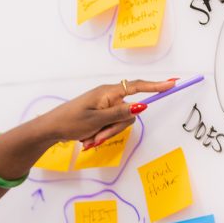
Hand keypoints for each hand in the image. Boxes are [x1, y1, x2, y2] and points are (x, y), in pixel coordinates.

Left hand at [44, 77, 174, 148]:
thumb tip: (141, 106)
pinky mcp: (100, 115)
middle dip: (115, 129)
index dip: (156, 86)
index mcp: (108, 93)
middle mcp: (108, 97)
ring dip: (106, 135)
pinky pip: (110, 127)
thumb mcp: (97, 120)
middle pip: (128, 113)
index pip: (137, 86)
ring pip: (119, 123)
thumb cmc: (71, 121)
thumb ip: (120, 114)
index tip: (173, 83)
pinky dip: (101, 135)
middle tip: (97, 138)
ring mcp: (104, 106)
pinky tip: (87, 139)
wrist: (51, 129)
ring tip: (89, 139)